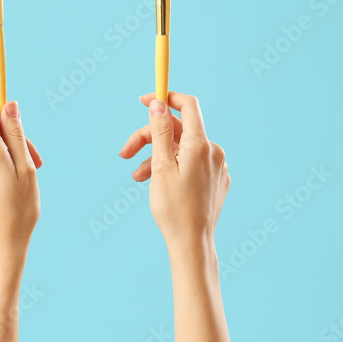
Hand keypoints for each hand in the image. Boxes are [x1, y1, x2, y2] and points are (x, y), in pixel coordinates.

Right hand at [119, 91, 229, 249]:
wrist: (192, 244)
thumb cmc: (174, 208)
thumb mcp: (160, 165)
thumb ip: (160, 131)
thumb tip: (158, 103)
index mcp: (201, 145)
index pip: (188, 105)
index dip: (165, 97)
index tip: (144, 100)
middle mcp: (213, 152)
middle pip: (178, 130)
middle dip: (149, 137)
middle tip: (125, 152)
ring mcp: (217, 167)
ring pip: (180, 149)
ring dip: (155, 157)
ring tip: (137, 176)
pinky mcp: (216, 181)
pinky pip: (190, 164)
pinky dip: (171, 167)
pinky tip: (156, 183)